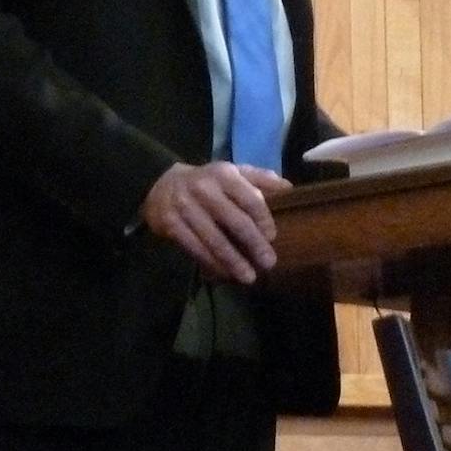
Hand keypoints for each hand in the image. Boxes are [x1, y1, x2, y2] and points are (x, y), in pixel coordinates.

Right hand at [139, 162, 291, 284]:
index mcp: (224, 175)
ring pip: (214, 239)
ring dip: (233, 261)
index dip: (263, 219)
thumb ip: (260, 179)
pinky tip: (224, 274)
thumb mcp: (233, 173)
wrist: (161, 183)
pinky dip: (211, 263)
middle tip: (269, 263)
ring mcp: (185, 207)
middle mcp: (204, 189)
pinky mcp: (171, 224)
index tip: (272, 237)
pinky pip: (195, 248)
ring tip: (249, 277)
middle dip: (254, 244)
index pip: (249, 199)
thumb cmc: (208, 181)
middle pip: (235, 221)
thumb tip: (289, 188)